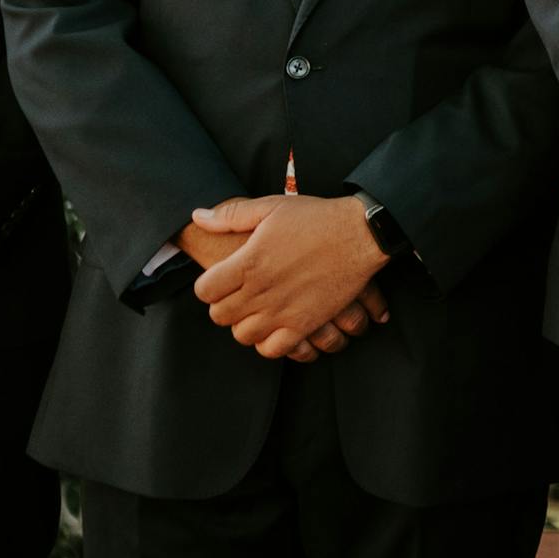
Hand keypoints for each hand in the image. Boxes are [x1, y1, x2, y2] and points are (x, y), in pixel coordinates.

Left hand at [190, 194, 393, 360]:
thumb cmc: (316, 218)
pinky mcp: (304, 325)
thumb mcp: (271, 207)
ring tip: (257, 309)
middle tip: (239, 293)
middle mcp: (260, 291)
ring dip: (245, 323)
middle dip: (224, 304)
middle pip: (220, 315)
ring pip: (243, 335)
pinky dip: (269, 342)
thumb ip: (230, 215)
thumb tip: (198, 217)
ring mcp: (282, 311)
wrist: (360, 234)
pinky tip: (276, 325)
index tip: (221, 279)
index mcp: (248, 262)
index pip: (204, 291)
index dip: (209, 285)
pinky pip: (272, 349)